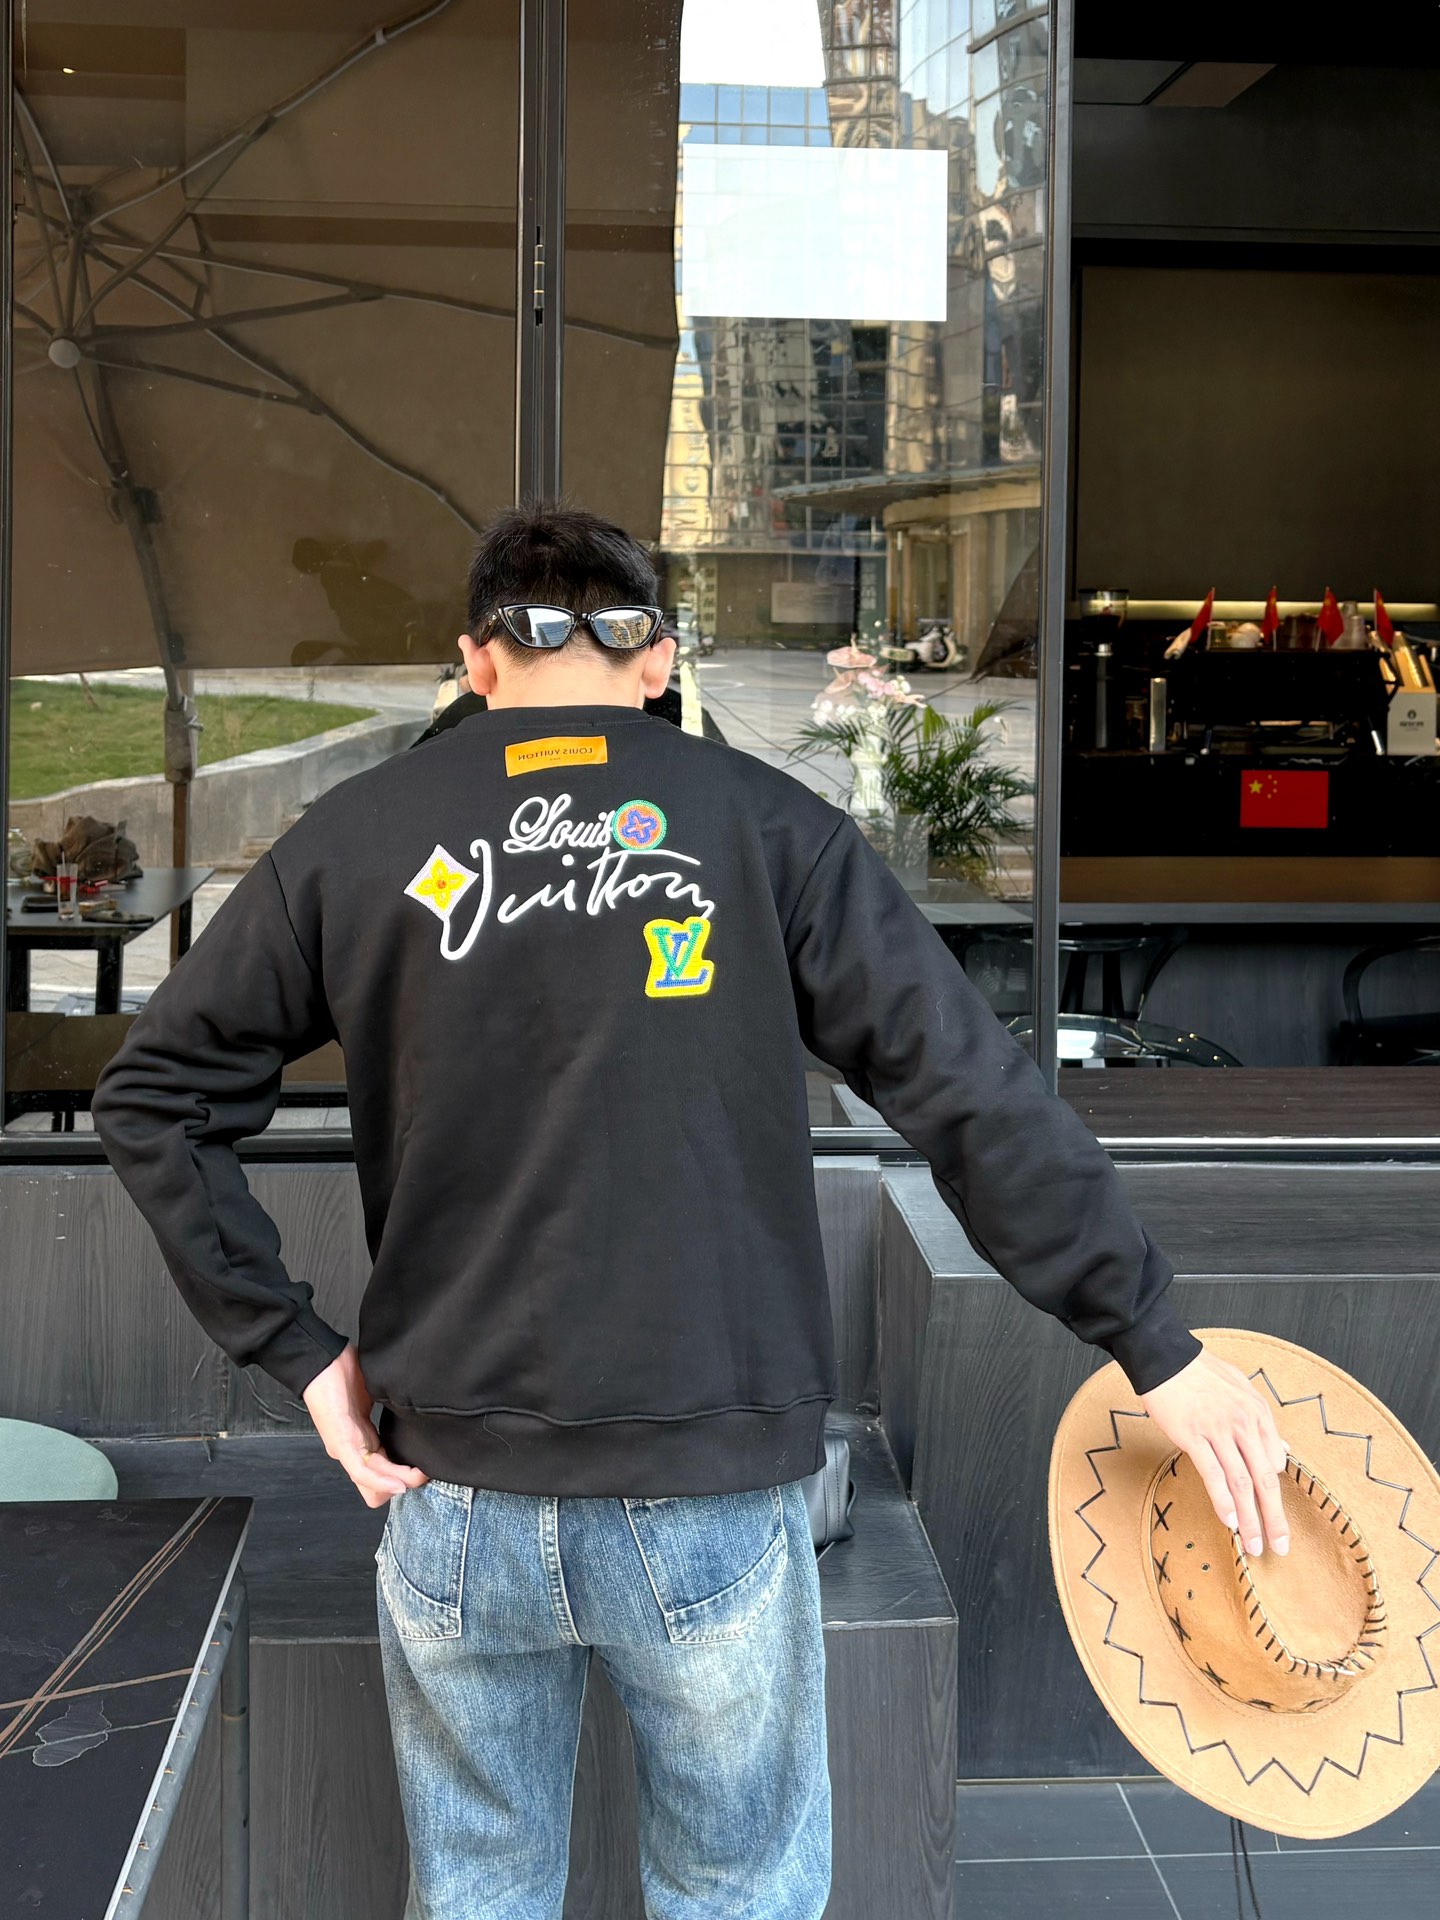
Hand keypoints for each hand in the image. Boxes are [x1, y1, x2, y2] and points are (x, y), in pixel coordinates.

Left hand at [302, 1343, 428, 1507]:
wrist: (322, 1360)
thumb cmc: (344, 1373)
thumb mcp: (374, 1395)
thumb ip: (390, 1409)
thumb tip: (414, 1413)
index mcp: (361, 1438)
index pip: (381, 1469)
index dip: (401, 1474)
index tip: (424, 1468)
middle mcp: (352, 1448)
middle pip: (377, 1482)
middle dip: (404, 1481)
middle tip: (426, 1474)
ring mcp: (345, 1447)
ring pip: (372, 1480)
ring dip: (398, 1481)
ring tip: (418, 1478)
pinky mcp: (340, 1443)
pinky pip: (360, 1471)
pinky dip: (380, 1481)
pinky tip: (398, 1484)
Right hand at [1140, 1347, 1289, 1557]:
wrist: (1166, 1357)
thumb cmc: (1201, 1372)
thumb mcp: (1242, 1389)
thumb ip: (1263, 1422)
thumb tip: (1283, 1451)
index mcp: (1257, 1413)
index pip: (1275, 1463)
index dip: (1274, 1493)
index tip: (1273, 1517)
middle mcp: (1243, 1424)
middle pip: (1264, 1479)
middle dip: (1274, 1518)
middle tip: (1280, 1547)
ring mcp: (1218, 1430)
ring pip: (1241, 1482)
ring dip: (1250, 1518)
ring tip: (1253, 1544)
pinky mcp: (1192, 1435)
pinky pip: (1212, 1473)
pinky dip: (1222, 1500)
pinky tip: (1229, 1521)